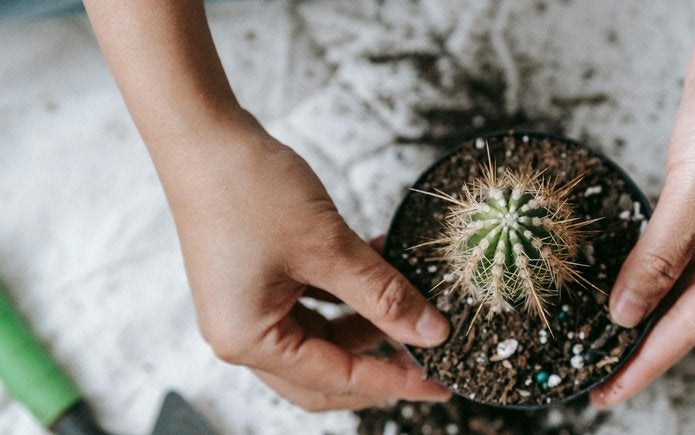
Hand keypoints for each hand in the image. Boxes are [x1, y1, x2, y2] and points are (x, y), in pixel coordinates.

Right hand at [170, 121, 450, 409]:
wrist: (203, 133)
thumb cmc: (247, 187)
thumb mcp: (329, 246)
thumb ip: (384, 295)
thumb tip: (431, 331)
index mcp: (248, 339)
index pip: (336, 379)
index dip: (393, 381)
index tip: (438, 383)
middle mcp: (241, 332)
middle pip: (324, 373)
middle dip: (378, 365)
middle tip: (428, 358)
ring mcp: (246, 306)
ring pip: (322, 336)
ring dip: (367, 323)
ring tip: (410, 300)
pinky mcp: (255, 280)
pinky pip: (312, 303)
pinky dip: (348, 293)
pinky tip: (381, 265)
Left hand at [592, 0, 694, 406]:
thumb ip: (659, 256)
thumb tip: (627, 311)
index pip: (692, 324)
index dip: (645, 362)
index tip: (608, 392)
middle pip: (687, 308)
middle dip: (640, 340)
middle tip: (594, 373)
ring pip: (679, 278)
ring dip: (642, 304)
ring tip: (601, 338)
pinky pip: (674, 245)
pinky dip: (648, 264)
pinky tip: (623, 281)